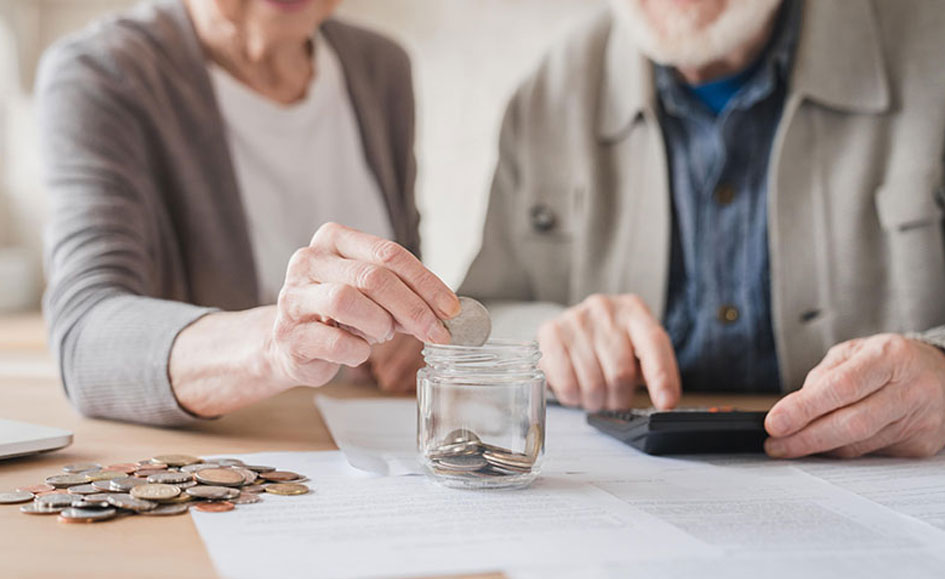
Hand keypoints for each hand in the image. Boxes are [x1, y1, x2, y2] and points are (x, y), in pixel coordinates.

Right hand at [267, 223, 459, 388]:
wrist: (292, 344)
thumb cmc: (340, 315)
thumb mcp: (372, 294)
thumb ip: (403, 294)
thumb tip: (446, 311)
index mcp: (334, 239)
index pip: (389, 253)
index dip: (426, 282)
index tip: (451, 309)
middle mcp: (309, 260)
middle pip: (373, 277)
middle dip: (413, 308)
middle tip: (437, 333)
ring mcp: (294, 297)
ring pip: (347, 301)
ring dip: (378, 324)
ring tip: (382, 334)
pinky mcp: (288, 334)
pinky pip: (334, 341)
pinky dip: (357, 351)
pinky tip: (358, 351)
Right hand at [537, 294, 680, 411]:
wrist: (570, 330)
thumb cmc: (608, 344)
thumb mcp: (636, 350)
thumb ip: (653, 371)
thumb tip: (665, 401)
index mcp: (634, 310)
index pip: (654, 343)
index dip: (662, 377)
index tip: (665, 403)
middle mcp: (605, 309)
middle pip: (621, 372)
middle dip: (619, 399)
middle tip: (614, 402)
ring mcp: (576, 319)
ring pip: (593, 382)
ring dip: (595, 401)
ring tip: (594, 396)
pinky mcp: (551, 332)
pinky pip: (567, 382)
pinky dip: (573, 397)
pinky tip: (576, 390)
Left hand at [765, 334, 944, 458]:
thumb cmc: (891, 361)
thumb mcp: (856, 352)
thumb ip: (824, 376)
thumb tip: (793, 409)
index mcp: (888, 357)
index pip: (841, 387)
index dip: (804, 408)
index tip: (775, 422)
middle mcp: (908, 389)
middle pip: (851, 423)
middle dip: (806, 438)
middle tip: (775, 445)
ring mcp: (919, 421)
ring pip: (859, 444)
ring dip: (820, 448)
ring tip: (792, 445)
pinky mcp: (920, 446)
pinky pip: (870, 455)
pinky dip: (844, 451)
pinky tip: (828, 445)